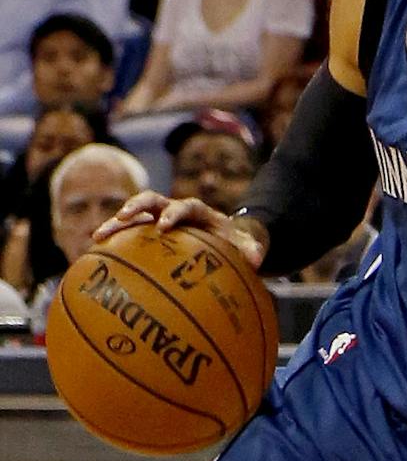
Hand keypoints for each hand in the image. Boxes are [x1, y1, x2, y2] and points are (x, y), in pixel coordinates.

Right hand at [94, 191, 267, 268]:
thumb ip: (252, 249)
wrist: (221, 236)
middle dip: (137, 206)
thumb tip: (257, 260)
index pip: (184, 206)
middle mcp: (173, 209)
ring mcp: (157, 218)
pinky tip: (96, 258)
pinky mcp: (148, 231)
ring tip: (97, 237)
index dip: (173, 213)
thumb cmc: (232, 241)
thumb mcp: (245, 244)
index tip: (164, 226)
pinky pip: (129, 235)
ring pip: (134, 215)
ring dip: (116, 223)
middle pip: (152, 200)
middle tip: (123, 218)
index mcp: (197, 210)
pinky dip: (114, 243)